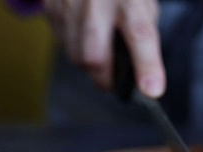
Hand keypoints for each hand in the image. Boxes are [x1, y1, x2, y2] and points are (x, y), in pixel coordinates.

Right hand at [42, 0, 164, 96]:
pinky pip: (62, 43)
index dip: (147, 65)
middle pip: (95, 56)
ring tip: (101, 53)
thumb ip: (143, 32)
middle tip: (113, 81)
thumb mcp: (142, 1)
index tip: (152, 91)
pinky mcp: (50, 7)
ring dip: (90, 65)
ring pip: (75, 55)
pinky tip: (84, 34)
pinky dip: (75, 48)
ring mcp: (68, 2)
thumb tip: (142, 72)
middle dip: (106, 78)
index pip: (140, 33)